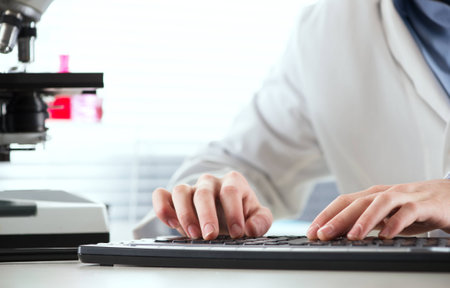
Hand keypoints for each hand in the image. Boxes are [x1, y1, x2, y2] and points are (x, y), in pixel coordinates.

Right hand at [152, 171, 272, 239]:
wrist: (226, 213)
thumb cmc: (241, 213)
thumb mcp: (256, 216)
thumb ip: (260, 221)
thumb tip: (250, 229)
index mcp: (232, 182)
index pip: (230, 191)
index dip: (233, 212)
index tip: (237, 232)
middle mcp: (210, 183)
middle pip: (204, 192)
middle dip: (206, 215)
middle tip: (210, 235)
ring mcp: (191, 189)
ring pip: (180, 191)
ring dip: (184, 214)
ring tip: (193, 234)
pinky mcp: (174, 199)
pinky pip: (161, 195)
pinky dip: (162, 207)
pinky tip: (170, 223)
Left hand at [306, 179, 449, 240]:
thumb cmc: (416, 208)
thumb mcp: (387, 216)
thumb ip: (366, 222)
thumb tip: (339, 235)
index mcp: (373, 195)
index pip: (344, 202)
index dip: (326, 215)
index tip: (312, 232)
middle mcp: (386, 193)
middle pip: (357, 202)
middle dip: (337, 219)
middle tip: (322, 235)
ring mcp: (406, 197)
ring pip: (380, 203)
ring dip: (364, 220)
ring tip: (352, 236)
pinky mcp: (425, 205)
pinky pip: (409, 212)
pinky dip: (396, 222)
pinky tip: (386, 235)